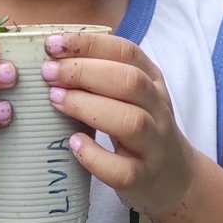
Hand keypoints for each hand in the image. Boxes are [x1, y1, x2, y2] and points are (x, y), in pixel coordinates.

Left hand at [41, 31, 196, 218]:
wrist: (174, 178)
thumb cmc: (140, 128)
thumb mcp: (132, 94)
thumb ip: (102, 73)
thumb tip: (52, 53)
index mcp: (153, 81)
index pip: (127, 52)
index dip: (89, 44)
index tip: (52, 44)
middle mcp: (158, 109)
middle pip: (130, 82)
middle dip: (84, 72)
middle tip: (48, 72)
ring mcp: (154, 145)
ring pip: (130, 121)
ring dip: (88, 107)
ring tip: (55, 100)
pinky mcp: (142, 178)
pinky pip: (122, 169)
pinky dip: (95, 156)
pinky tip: (73, 144)